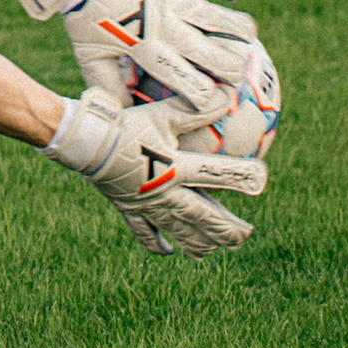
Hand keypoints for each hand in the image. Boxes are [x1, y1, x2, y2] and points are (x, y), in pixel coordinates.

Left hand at [17, 0, 258, 120]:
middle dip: (232, 68)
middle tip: (241, 78)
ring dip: (236, 27)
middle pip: (212, 51)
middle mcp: (162, 25)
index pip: (186, 79)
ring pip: (215, 15)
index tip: (221, 106)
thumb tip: (127, 120)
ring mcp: (169, 0)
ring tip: (250, 39)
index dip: (208, 97)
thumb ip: (110, 91)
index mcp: (144, 49)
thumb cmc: (85, 26)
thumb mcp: (92, 63)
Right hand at [44, 90, 262, 258]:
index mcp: (176, 169)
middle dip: (226, 228)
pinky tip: (168, 252)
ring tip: (216, 250)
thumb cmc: (125, 125)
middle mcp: (166, 193)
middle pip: (203, 218)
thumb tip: (225, 95)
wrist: (86, 143)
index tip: (261, 181)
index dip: (240, 177)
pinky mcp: (129, 210)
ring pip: (179, 230)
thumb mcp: (161, 113)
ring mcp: (148, 206)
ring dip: (200, 241)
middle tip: (246, 235)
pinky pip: (145, 233)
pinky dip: (157, 244)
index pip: (215, 174)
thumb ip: (194, 109)